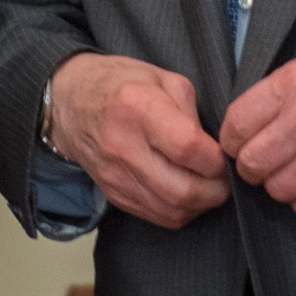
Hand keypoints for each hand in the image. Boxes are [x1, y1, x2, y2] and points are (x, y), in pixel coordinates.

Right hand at [46, 52, 227, 228]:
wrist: (71, 104)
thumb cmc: (120, 84)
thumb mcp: (162, 78)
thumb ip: (192, 113)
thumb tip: (214, 149)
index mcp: (137, 108)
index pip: (187, 149)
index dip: (215, 159)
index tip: (223, 155)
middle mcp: (123, 146)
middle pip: (181, 190)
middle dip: (215, 190)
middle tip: (225, 178)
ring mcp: (116, 176)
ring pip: (172, 210)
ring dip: (201, 204)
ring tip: (209, 186)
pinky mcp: (115, 194)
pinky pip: (157, 216)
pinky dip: (180, 210)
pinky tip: (187, 193)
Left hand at [216, 47, 295, 220]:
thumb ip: (273, 92)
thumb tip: (241, 122)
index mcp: (291, 87)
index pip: (236, 125)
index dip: (230, 138)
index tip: (237, 142)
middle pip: (251, 163)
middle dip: (250, 165)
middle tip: (261, 159)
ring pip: (276, 190)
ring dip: (277, 183)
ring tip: (290, 168)